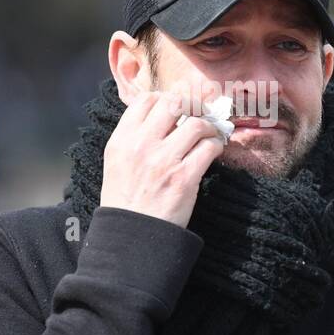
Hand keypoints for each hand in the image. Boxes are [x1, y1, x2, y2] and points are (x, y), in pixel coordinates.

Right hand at [99, 90, 225, 227]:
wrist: (131, 235)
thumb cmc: (125, 200)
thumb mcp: (116, 162)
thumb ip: (133, 137)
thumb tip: (161, 114)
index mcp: (122, 139)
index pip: (147, 100)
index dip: (167, 99)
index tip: (178, 108)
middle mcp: (141, 145)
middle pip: (175, 103)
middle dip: (193, 105)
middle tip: (200, 114)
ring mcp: (164, 160)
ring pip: (197, 123)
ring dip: (209, 126)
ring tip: (210, 134)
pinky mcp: (184, 178)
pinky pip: (209, 147)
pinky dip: (216, 145)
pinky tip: (214, 150)